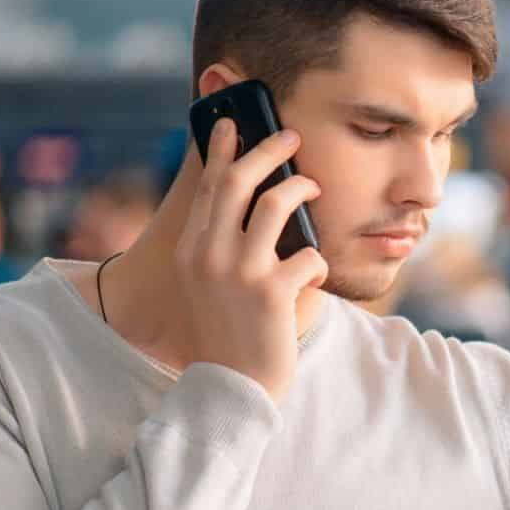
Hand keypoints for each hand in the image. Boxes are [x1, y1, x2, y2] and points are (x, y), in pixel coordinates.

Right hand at [175, 117, 326, 403]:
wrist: (232, 387)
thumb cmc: (229, 334)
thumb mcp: (209, 285)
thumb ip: (220, 248)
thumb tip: (252, 205)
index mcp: (192, 250)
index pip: (209, 186)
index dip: (223, 150)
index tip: (232, 123)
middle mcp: (209, 254)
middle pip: (240, 181)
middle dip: (268, 149)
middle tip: (291, 137)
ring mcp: (239, 272)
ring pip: (276, 204)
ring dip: (301, 189)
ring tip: (315, 188)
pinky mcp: (272, 292)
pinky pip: (308, 255)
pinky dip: (317, 261)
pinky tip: (315, 274)